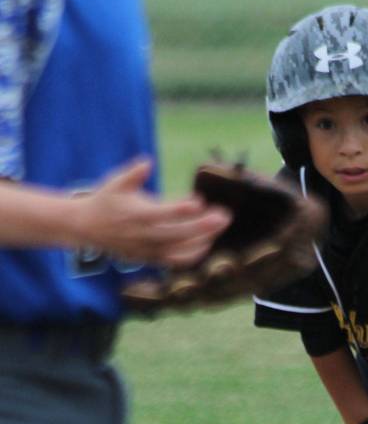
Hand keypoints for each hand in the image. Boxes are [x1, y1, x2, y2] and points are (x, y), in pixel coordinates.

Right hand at [73, 158, 231, 266]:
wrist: (86, 227)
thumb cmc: (105, 200)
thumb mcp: (116, 181)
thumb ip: (133, 173)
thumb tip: (147, 162)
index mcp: (136, 214)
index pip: (163, 213)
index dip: (182, 209)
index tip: (200, 201)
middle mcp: (144, 235)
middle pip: (179, 233)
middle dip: (204, 226)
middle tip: (224, 215)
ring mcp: (147, 249)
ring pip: (180, 250)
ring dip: (203, 240)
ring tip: (220, 226)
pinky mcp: (149, 258)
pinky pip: (175, 261)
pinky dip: (192, 255)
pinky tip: (206, 244)